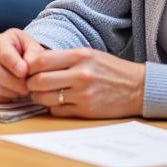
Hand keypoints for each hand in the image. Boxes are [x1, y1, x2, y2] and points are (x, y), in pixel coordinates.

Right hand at [0, 28, 47, 100]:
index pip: (2, 54)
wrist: (22, 59)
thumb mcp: (34, 48)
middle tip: (28, 87)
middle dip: (13, 83)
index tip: (25, 73)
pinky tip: (15, 93)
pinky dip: (5, 97)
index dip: (14, 64)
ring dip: (11, 91)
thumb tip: (27, 68)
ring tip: (24, 90)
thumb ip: (34, 56)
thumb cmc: (27, 52)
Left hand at [23, 46, 145, 117]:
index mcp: (79, 56)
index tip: (28, 69)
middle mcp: (81, 75)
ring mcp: (84, 95)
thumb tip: (33, 63)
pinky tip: (57, 102)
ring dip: (39, 97)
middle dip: (30, 83)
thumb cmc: (110, 69)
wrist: (139, 88)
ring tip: (42, 93)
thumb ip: (63, 58)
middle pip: (39, 81)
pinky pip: (58, 111)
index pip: (40, 61)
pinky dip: (52, 107)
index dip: (29, 66)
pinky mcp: (87, 111)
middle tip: (31, 84)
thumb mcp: (88, 54)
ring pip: (46, 98)